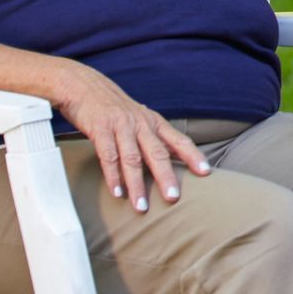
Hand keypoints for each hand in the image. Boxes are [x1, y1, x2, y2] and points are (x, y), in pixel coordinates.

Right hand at [54, 65, 209, 211]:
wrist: (85, 86)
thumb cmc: (115, 109)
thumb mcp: (140, 119)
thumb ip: (153, 138)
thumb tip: (173, 160)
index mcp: (154, 122)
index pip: (179, 140)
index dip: (193, 156)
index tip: (206, 173)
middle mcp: (141, 123)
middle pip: (157, 152)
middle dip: (167, 176)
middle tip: (173, 197)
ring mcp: (121, 126)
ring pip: (132, 158)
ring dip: (137, 184)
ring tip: (141, 207)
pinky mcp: (100, 129)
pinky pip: (108, 155)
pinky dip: (113, 176)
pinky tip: (117, 192)